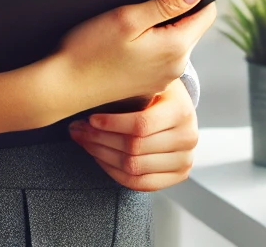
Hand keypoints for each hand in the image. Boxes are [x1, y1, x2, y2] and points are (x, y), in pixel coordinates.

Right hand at [49, 0, 216, 113]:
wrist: (62, 88)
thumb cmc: (89, 50)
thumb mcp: (128, 17)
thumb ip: (166, 4)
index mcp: (176, 48)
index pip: (206, 14)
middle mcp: (175, 67)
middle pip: (192, 28)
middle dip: (177, 12)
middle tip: (142, 5)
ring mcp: (162, 79)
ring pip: (175, 43)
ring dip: (162, 29)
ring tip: (130, 24)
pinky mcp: (147, 85)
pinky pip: (160, 59)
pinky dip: (150, 46)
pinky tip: (125, 45)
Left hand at [70, 78, 198, 191]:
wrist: (180, 106)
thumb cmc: (156, 90)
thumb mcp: (148, 81)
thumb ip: (128, 85)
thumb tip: (91, 89)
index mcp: (181, 110)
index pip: (141, 125)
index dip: (112, 124)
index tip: (90, 119)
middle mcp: (188, 138)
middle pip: (135, 148)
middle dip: (100, 140)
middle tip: (77, 130)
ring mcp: (185, 160)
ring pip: (134, 168)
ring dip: (102, 156)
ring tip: (84, 142)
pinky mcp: (178, 175)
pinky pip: (140, 183)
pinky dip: (114, 172)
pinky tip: (99, 157)